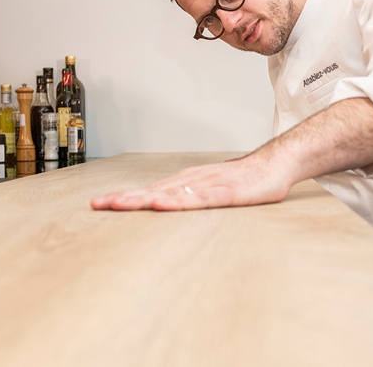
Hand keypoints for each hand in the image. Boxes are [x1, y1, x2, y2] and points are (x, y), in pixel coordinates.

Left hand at [89, 155, 295, 210]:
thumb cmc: (243, 181)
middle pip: (152, 191)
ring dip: (143, 199)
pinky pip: (198, 199)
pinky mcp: (226, 193)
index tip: (99, 204)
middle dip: (124, 199)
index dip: (123, 198)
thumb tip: (165, 209)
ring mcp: (208, 185)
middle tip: (97, 205)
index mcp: (186, 183)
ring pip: (170, 194)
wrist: (274, 164)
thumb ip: (190, 199)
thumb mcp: (211, 192)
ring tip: (119, 204)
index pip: (149, 191)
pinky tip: (163, 204)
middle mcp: (192, 181)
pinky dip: (178, 202)